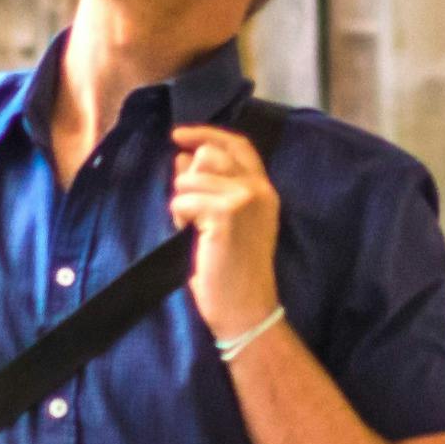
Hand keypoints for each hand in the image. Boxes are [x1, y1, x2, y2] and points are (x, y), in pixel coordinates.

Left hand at [171, 126, 282, 342]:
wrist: (246, 309)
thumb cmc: (233, 272)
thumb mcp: (225, 222)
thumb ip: (210, 187)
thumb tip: (182, 156)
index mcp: (265, 190)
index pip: (237, 145)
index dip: (207, 134)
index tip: (179, 135)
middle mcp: (259, 189)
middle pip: (209, 155)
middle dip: (189, 178)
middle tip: (189, 211)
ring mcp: (244, 199)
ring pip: (190, 177)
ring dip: (182, 202)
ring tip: (192, 229)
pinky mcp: (225, 213)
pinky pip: (183, 199)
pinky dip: (180, 216)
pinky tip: (191, 236)